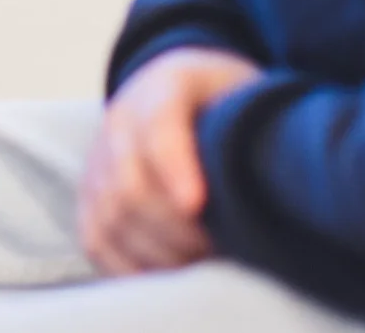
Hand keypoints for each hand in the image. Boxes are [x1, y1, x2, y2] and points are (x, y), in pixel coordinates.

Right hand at [77, 46, 261, 275]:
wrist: (167, 90)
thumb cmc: (220, 100)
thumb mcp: (244, 91)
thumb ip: (256, 126)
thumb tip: (276, 187)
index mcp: (163, 87)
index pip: (159, 127)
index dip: (174, 168)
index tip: (198, 205)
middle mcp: (119, 123)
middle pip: (131, 188)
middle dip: (177, 230)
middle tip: (219, 248)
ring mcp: (97, 162)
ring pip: (113, 220)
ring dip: (160, 254)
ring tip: (202, 263)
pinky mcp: (88, 197)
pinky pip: (96, 241)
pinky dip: (131, 269)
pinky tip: (168, 277)